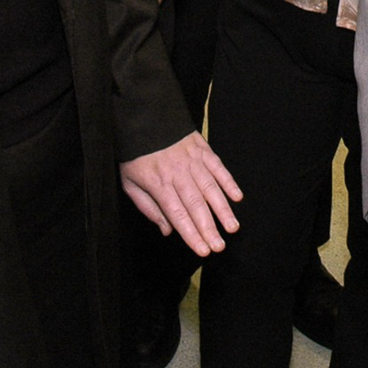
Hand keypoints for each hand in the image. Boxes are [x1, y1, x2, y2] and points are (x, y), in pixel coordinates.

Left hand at [119, 132, 241, 256]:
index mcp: (158, 184)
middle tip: (220, 247)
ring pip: (210, 187)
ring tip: (232, 227)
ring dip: (223, 209)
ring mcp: (191, 159)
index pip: (177, 214)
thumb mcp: (130, 182)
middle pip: (196, 205)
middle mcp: (177, 173)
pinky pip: (218, 166)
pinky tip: (237, 197)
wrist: (143, 117)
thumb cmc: (135, 154)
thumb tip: (167, 230)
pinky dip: (228, 181)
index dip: (191, 234)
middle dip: (209, 228)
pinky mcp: (202, 148)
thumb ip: (148, 207)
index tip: (203, 250)